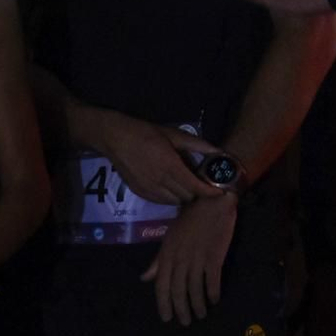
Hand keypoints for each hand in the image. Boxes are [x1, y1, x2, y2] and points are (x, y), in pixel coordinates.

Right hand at [78, 106, 225, 205]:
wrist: (115, 139)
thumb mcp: (173, 134)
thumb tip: (218, 151)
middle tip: (201, 182)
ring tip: (186, 184)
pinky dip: (171, 198)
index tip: (219, 191)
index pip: (195, 187)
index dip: (209, 192)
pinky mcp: (141, 193)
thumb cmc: (145, 133)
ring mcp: (149, 190)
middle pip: (187, 197)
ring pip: (175, 202)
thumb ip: (197, 145)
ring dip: (184, 196)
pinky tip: (171, 186)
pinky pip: (162, 202)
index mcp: (170, 166)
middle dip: (198, 192)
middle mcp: (160, 182)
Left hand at [141, 194, 238, 323]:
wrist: (212, 203)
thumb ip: (159, 260)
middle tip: (185, 322)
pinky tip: (214, 300)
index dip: (163, 303)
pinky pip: (212, 282)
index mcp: (167, 254)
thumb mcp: (169, 238)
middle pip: (178, 291)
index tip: (167, 318)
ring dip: (198, 306)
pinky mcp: (214, 258)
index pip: (161, 285)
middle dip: (181, 309)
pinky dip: (213, 294)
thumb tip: (145, 278)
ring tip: (200, 315)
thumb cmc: (189, 218)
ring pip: (195, 290)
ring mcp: (197, 259)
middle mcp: (180, 260)